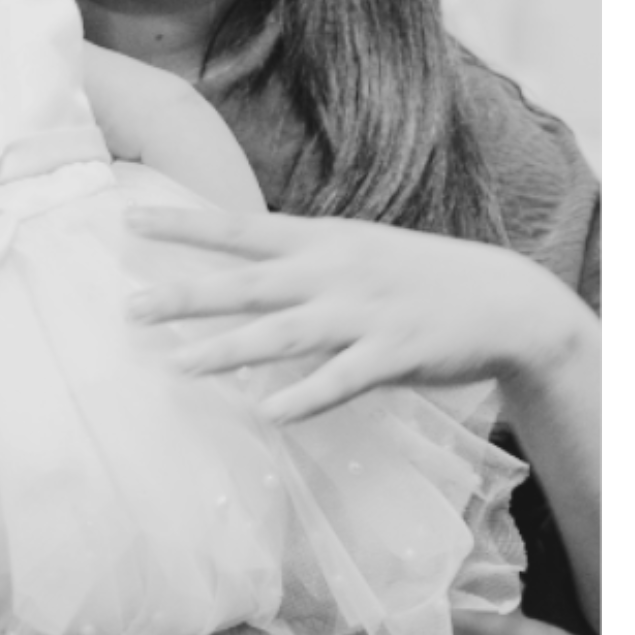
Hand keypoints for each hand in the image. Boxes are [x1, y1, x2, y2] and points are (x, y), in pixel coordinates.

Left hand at [126, 207, 592, 422]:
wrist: (505, 299)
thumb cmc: (417, 277)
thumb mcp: (354, 250)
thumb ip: (300, 261)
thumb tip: (243, 268)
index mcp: (321, 240)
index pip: (239, 228)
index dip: (184, 225)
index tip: (129, 221)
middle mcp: (334, 271)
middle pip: (246, 284)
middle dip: (187, 296)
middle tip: (131, 309)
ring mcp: (363, 313)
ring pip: (284, 334)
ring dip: (229, 351)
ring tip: (180, 366)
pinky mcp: (395, 353)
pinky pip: (342, 380)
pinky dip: (306, 395)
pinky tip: (271, 414)